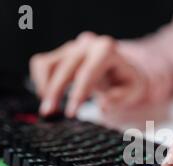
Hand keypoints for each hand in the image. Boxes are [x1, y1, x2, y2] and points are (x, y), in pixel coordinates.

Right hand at [29, 32, 146, 116]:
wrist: (120, 71)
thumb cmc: (126, 83)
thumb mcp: (132, 92)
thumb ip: (120, 98)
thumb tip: (104, 105)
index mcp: (107, 51)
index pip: (88, 72)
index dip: (78, 93)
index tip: (71, 113)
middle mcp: (87, 44)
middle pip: (65, 67)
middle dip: (56, 91)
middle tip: (49, 113)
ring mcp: (72, 48)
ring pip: (48, 64)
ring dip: (45, 87)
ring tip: (48, 110)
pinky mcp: (60, 54)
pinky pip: (42, 64)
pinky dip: (41, 81)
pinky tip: (47, 98)